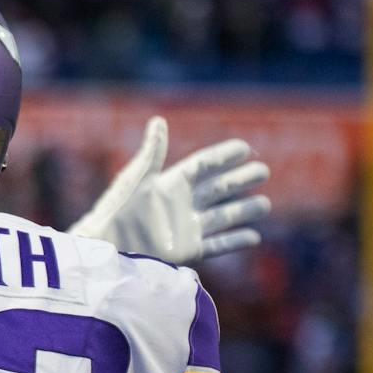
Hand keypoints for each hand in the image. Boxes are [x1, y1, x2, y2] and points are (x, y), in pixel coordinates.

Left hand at [68, 116, 272, 263]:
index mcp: (170, 184)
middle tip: (263, 171)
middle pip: (218, 189)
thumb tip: (158, 121)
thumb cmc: (117, 211)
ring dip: (244, 211)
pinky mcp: (186, 251)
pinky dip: (235, 241)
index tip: (245, 148)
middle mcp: (180, 205)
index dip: (223, 156)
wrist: (107, 248)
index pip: (203, 166)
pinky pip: (217, 246)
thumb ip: (152, 152)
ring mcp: (185, 229)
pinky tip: (255, 236)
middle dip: (240, 180)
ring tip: (265, 204)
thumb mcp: (137, 179)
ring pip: (223, 217)